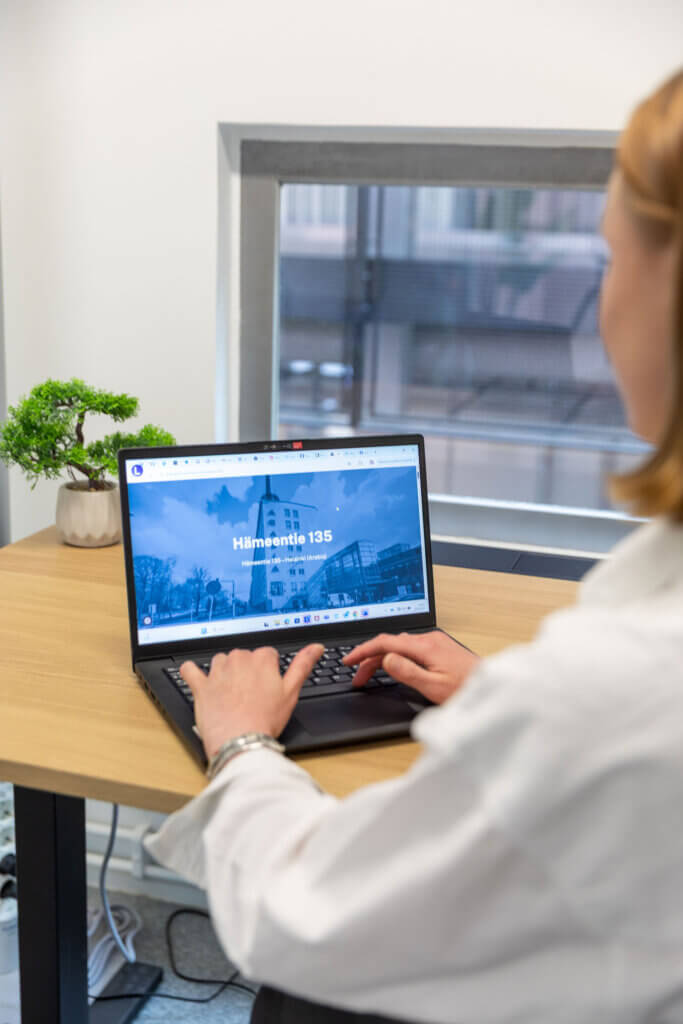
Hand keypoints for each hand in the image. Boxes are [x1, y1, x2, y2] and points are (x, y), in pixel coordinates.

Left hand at [180, 644, 324, 760]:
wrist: (240, 741)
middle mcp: (238, 659)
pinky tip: (197, 679)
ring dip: (224, 672)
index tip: (268, 686)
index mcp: (261, 659)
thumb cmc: (265, 720)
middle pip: (244, 657)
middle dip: (247, 671)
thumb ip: (303, 665)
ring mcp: (217, 672)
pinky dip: (192, 673)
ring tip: (231, 694)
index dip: (269, 671)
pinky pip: (190, 670)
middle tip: (252, 694)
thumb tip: (316, 647)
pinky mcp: (200, 685)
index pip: (267, 655)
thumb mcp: (291, 692)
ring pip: (221, 661)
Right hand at [343, 630, 479, 705]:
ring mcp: (436, 642)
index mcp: (425, 647)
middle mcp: (430, 639)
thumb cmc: (467, 690)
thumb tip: (386, 659)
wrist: (494, 687)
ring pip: (400, 645)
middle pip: (391, 643)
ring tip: (370, 675)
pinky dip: (396, 656)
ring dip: (382, 658)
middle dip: (370, 658)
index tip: (349, 661)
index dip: (363, 651)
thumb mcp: (433, 687)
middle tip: (357, 677)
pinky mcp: (441, 648)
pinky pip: (411, 648)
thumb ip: (407, 672)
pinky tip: (393, 667)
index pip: (385, 643)